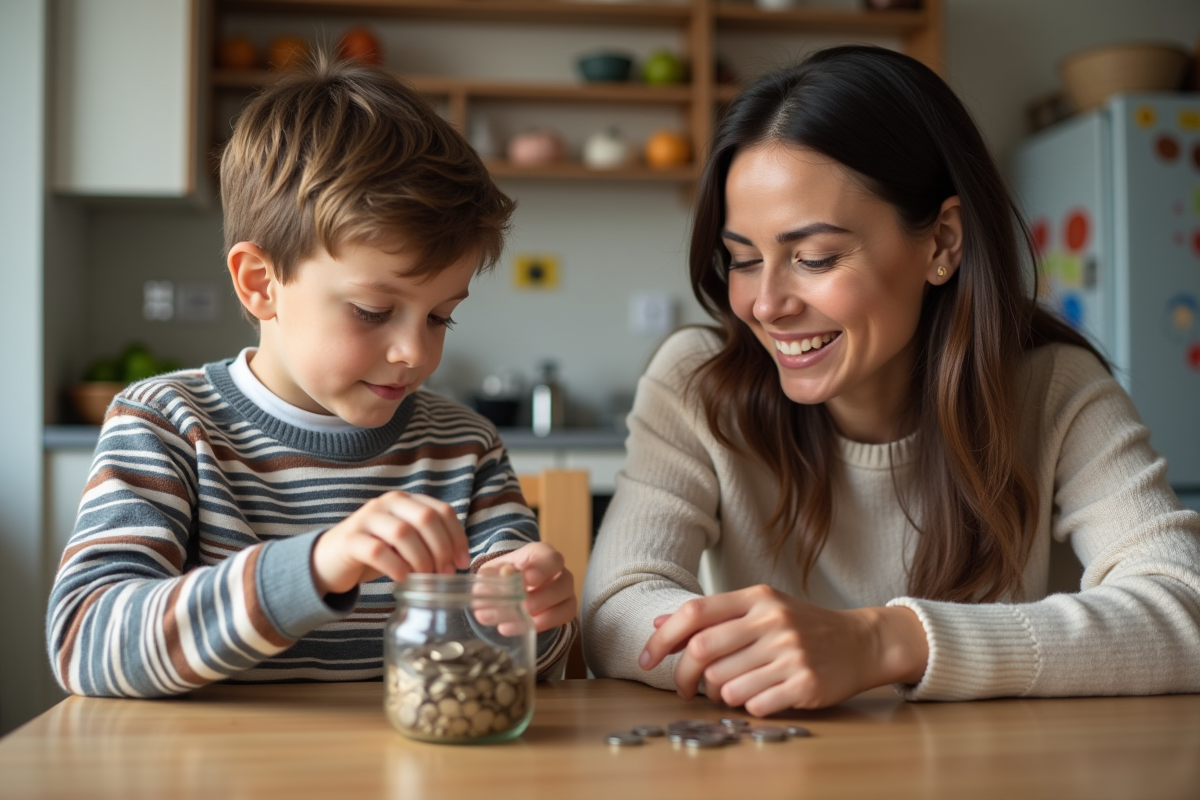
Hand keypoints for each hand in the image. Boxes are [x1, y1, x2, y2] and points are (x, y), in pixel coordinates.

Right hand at [311, 491, 469, 595]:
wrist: (330, 560)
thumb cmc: (375, 552)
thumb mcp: (405, 542)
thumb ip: (428, 542)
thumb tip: (458, 561)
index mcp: (406, 501)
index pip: (442, 511)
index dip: (457, 537)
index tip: (462, 562)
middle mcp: (388, 504)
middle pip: (426, 519)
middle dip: (441, 549)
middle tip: (445, 573)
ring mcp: (367, 518)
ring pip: (403, 533)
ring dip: (421, 559)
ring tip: (425, 578)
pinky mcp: (350, 539)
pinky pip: (378, 551)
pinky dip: (396, 567)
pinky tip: (403, 579)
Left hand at [477, 542, 575, 633]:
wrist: (511, 587)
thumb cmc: (504, 575)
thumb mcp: (493, 572)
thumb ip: (491, 578)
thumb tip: (487, 588)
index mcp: (542, 554)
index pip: (551, 558)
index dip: (542, 569)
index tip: (528, 580)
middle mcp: (559, 570)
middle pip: (564, 581)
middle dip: (541, 598)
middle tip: (522, 608)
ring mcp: (566, 590)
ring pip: (567, 602)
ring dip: (542, 616)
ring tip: (515, 622)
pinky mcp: (567, 608)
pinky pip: (563, 617)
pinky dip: (544, 625)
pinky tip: (524, 628)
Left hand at [638, 585, 927, 715]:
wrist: (861, 642)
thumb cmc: (802, 625)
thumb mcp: (760, 608)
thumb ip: (713, 616)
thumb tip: (660, 623)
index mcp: (757, 598)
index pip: (695, 613)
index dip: (663, 638)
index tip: (646, 659)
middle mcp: (773, 622)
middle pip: (703, 652)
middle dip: (683, 676)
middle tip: (683, 689)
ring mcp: (791, 653)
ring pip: (726, 684)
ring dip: (720, 694)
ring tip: (734, 688)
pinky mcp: (805, 684)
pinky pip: (755, 704)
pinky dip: (748, 706)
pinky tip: (760, 696)